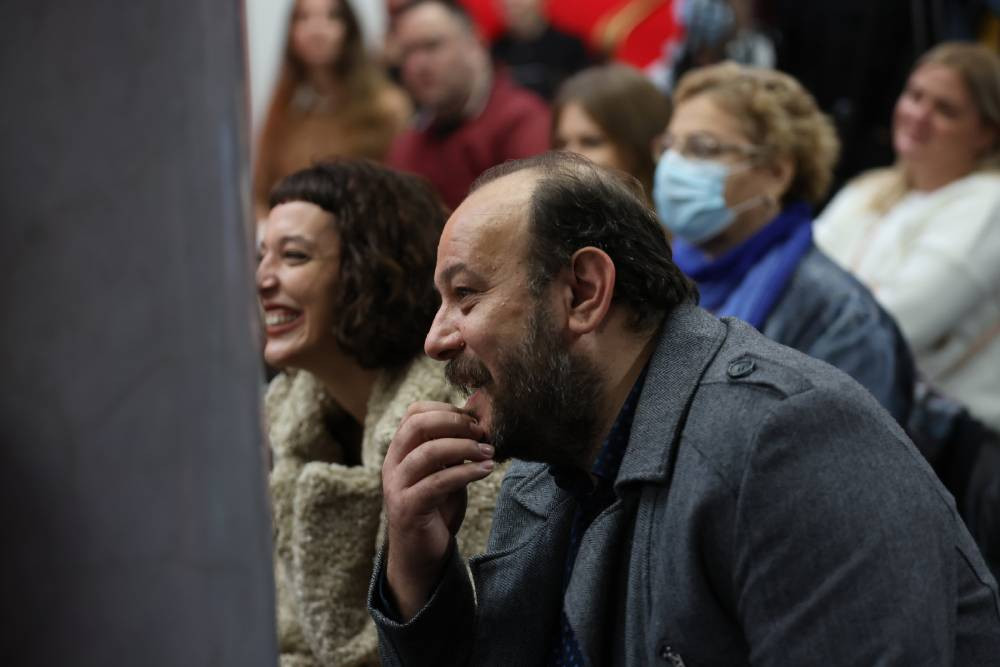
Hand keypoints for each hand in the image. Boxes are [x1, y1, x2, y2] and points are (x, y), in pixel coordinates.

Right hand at [382, 401, 494, 620]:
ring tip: (489, 451)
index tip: (473, 418)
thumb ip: (456, 447)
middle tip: (482, 431)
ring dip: (464, 448)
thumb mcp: (446, 471)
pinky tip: (486, 470)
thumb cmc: (436, 509)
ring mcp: (397, 486)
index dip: (445, 409)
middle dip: (454, 422)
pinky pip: (437, 482)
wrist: (421, 554)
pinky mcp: (408, 508)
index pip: (414, 413)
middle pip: (417, 426)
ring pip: (427, 452)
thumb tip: (479, 415)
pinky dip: (466, 473)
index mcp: (400, 451)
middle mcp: (393, 464)